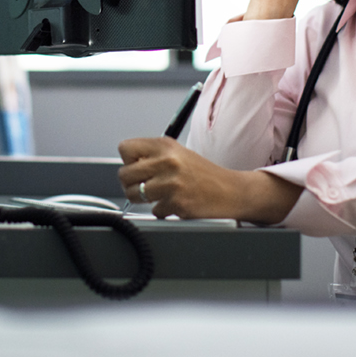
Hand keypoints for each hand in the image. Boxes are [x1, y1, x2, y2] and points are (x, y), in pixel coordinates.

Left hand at [118, 137, 301, 223]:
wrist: (231, 191)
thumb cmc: (205, 175)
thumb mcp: (179, 154)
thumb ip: (154, 156)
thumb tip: (128, 166)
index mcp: (165, 145)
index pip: (125, 148)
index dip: (129, 161)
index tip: (138, 167)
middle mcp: (167, 161)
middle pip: (124, 174)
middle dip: (132, 184)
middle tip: (145, 186)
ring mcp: (171, 183)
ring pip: (134, 194)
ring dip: (144, 199)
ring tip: (159, 196)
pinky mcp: (176, 203)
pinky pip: (154, 211)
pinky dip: (163, 211)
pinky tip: (176, 204)